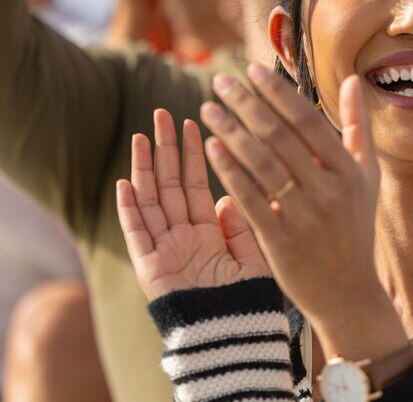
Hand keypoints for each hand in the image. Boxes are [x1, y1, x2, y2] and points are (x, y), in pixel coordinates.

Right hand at [116, 110, 270, 301]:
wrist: (235, 335)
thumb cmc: (248, 301)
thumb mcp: (252, 258)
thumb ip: (240, 227)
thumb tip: (228, 197)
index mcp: (209, 232)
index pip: (198, 184)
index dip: (194, 155)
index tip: (193, 122)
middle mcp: (184, 236)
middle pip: (170, 185)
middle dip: (166, 150)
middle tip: (163, 114)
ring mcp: (165, 250)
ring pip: (151, 200)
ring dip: (143, 169)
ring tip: (141, 136)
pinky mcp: (151, 267)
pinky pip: (137, 234)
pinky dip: (129, 210)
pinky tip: (124, 184)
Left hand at [199, 65, 381, 324]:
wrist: (348, 291)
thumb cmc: (354, 226)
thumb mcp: (366, 176)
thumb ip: (358, 128)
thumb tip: (354, 80)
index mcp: (349, 171)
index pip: (308, 121)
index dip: (278, 93)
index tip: (251, 71)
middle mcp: (329, 190)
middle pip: (280, 136)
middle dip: (246, 104)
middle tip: (219, 82)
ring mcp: (305, 216)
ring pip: (261, 163)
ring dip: (230, 131)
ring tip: (208, 109)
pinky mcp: (281, 240)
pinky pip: (249, 197)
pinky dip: (229, 171)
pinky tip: (210, 148)